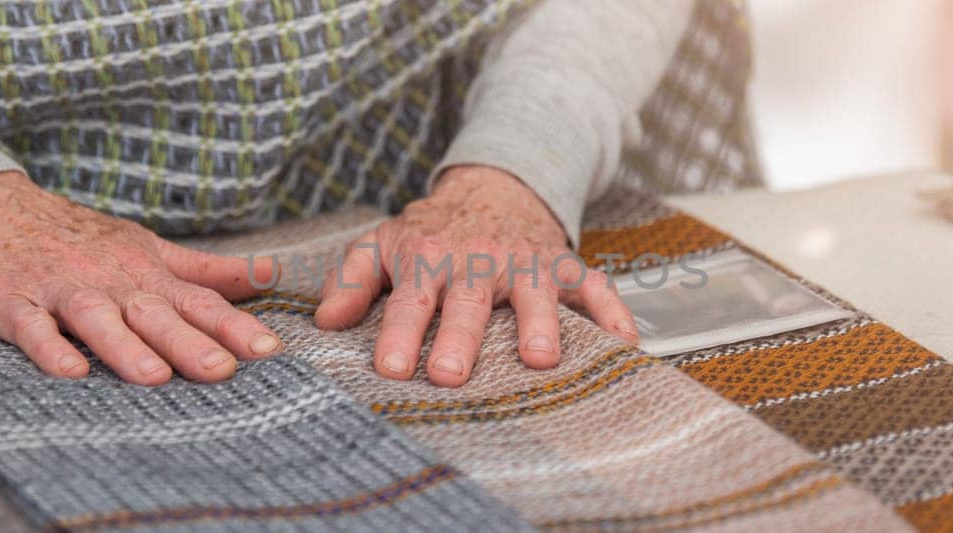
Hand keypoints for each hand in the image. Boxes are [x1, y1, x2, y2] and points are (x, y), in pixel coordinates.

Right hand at [0, 171, 282, 385]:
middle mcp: (107, 281)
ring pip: (96, 320)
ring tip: (154, 377)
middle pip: (153, 314)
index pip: (196, 301)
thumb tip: (272, 274)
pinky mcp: (9, 302)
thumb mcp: (144, 247)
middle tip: (223, 370)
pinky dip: (48, 348)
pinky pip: (30, 327)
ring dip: (125, 348)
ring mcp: (58, 290)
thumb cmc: (74, 237)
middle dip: (189, 342)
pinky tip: (68, 371)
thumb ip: (204, 269)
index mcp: (143, 272)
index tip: (268, 349)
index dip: (232, 325)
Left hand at [313, 165, 637, 386]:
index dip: (400, 335)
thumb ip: (351, 279)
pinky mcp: (566, 267)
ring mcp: (527, 265)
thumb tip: (326, 321)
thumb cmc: (432, 231)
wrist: (494, 185)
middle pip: (468, 303)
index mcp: (429, 260)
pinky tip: (625, 344)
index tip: (392, 369)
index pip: (411, 302)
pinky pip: (595, 288)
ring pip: (534, 295)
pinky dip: (613, 313)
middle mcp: (478, 262)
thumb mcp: (382, 243)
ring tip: (538, 359)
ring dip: (538, 324)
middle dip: (461, 339)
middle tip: (451, 374)